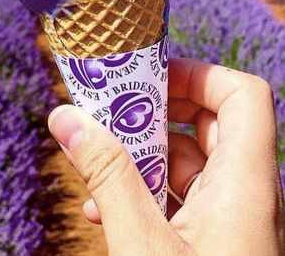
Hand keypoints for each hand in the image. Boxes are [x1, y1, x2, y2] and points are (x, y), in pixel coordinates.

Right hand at [49, 58, 282, 255]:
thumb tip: (66, 117)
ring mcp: (232, 222)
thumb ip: (105, 176)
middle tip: (106, 115)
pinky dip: (146, 193)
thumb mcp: (142, 244)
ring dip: (140, 158)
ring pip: (191, 163)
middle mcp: (247, 196)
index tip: (145, 80)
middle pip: (209, 124)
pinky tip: (105, 210)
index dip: (198, 75)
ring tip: (96, 167)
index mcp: (247, 185)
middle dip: (152, 116)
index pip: (242, 96)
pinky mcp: (215, 245)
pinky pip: (183, 199)